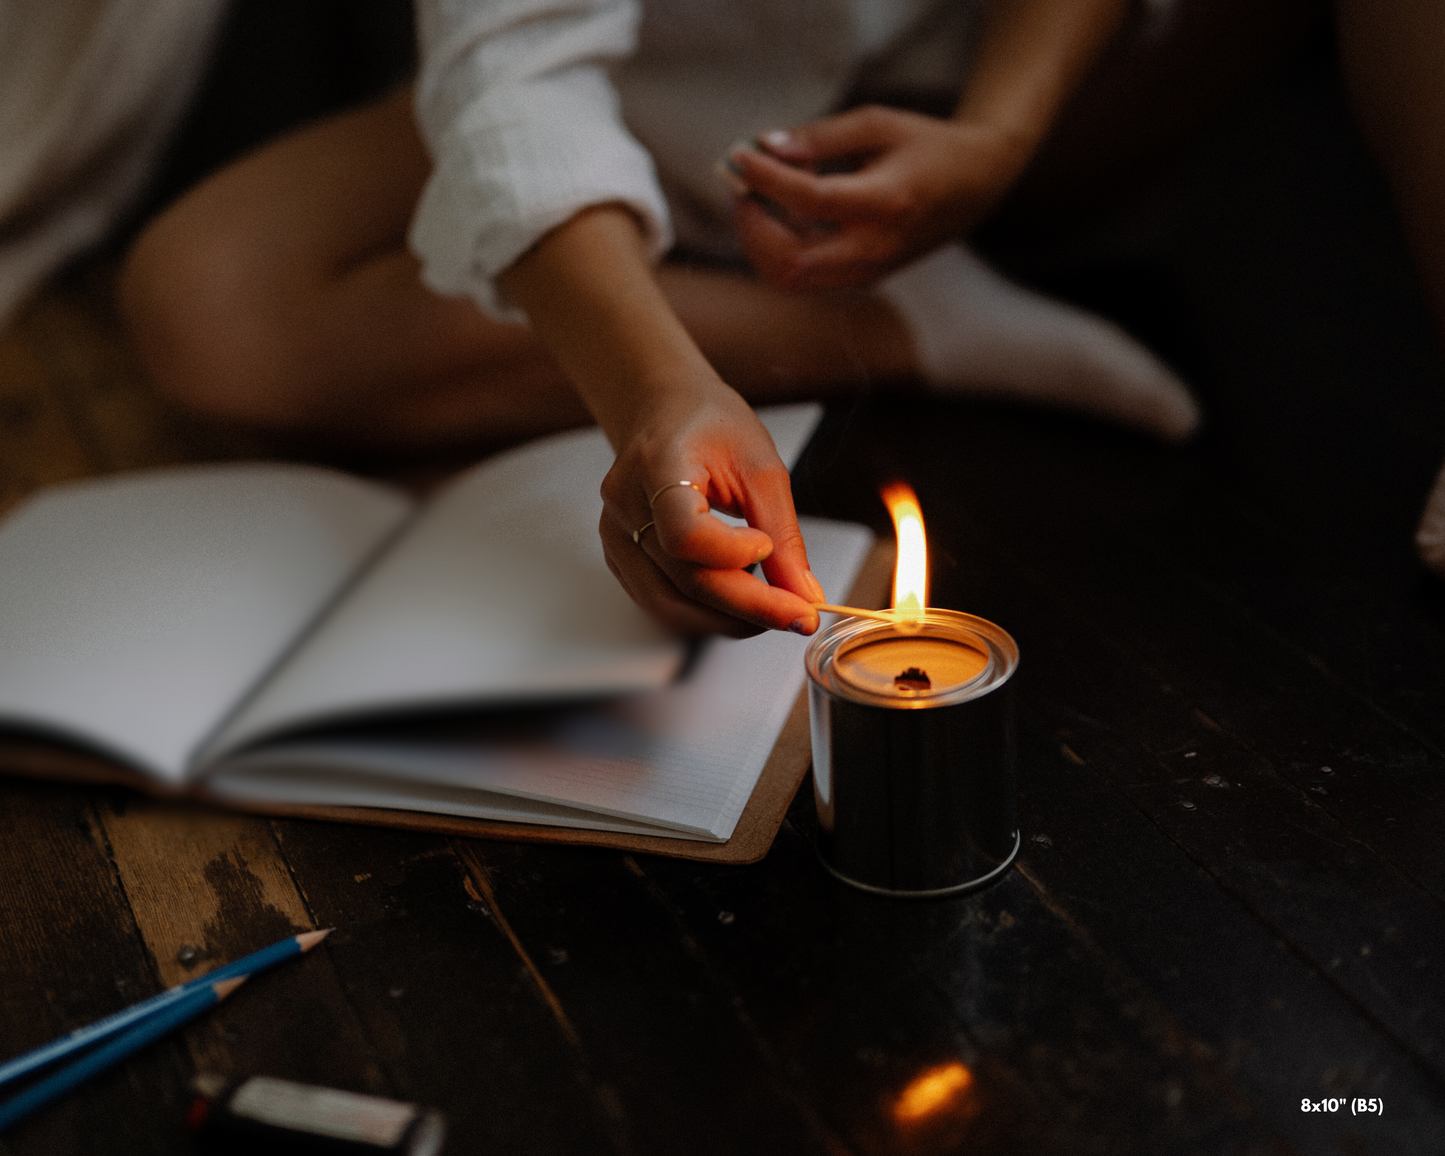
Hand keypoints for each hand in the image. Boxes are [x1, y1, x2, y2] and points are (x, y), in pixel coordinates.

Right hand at [598, 385, 824, 637]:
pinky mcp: (620, 558)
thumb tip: (804, 593)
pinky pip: (663, 602)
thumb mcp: (760, 465)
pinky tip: (740, 600)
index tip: (769, 548)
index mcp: (657, 465)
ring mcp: (616, 536)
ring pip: (671, 604)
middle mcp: (625, 504)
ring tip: (775, 610)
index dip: (731, 554)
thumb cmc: (709, 424)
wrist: (664, 412)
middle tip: (800, 614)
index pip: (685, 532)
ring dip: (729, 619)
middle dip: (750, 606)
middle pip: (685, 579)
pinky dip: (707, 612)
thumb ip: (783, 533)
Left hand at [727, 105, 1029, 290]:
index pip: (812, 201)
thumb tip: (767, 146)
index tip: (739, 155)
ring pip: (793, 279)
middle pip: (791, 263)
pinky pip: (807, 276)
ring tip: (760, 198)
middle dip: (753, 228)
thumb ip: (821, 137)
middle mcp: (877, 249)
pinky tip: (787, 213)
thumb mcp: (879, 125)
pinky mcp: (864, 279)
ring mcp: (870, 271)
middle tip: (741, 189)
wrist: (976, 186)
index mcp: (888, 203)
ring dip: (763, 242)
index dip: (767, 180)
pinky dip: (783, 248)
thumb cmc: (926, 147)